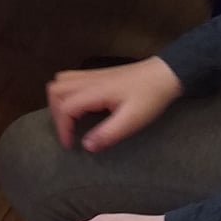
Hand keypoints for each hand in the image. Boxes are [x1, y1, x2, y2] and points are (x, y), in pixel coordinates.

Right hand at [46, 57, 181, 151]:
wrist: (164, 74)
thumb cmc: (150, 97)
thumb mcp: (132, 120)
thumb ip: (108, 133)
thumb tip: (86, 146)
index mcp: (95, 91)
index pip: (65, 107)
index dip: (63, 128)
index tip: (70, 145)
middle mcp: (88, 80)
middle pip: (55, 90)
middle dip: (56, 113)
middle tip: (68, 132)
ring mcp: (91, 74)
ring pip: (60, 81)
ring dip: (58, 101)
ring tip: (70, 120)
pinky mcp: (97, 74)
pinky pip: (69, 79)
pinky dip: (66, 93)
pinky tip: (79, 106)